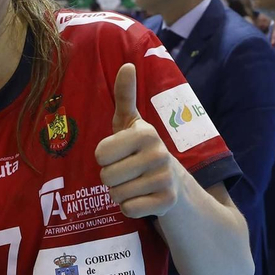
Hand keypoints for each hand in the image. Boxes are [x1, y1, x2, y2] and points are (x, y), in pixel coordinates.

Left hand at [95, 64, 180, 218]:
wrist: (174, 182)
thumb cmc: (141, 149)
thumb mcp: (131, 123)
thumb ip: (124, 96)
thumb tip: (126, 65)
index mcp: (145, 133)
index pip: (100, 154)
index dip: (105, 157)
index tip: (120, 154)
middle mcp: (158, 153)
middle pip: (106, 177)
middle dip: (111, 178)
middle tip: (128, 172)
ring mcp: (164, 178)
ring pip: (116, 195)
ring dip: (120, 193)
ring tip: (135, 184)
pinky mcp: (167, 201)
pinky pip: (129, 209)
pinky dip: (131, 208)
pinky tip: (143, 198)